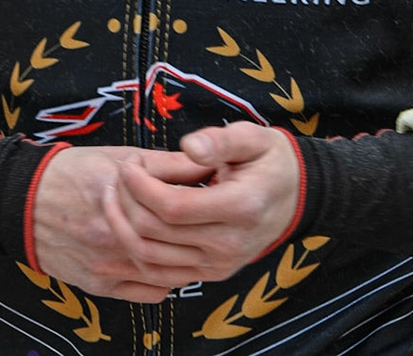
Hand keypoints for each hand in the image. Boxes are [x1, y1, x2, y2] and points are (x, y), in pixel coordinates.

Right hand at [31, 145, 214, 301]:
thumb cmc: (72, 173)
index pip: (176, 208)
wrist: (21, 202)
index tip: (216, 201)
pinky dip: (165, 284)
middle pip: (172, 244)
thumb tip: (205, 164)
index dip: (202, 206)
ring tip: (201, 251)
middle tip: (216, 228)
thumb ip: (162, 164)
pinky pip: (143, 293)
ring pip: (162, 273)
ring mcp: (105, 263)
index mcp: (120, 197)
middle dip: (200, 238)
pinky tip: (174, 270)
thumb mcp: (118, 156)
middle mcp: (112, 234)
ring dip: (188, 265)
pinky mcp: (97, 283)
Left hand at [110, 123, 300, 285]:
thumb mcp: (252, 137)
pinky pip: (161, 274)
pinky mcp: (211, 274)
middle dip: (125, 202)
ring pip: (151, 258)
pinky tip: (129, 225)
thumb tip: (190, 147)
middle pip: (155, 233)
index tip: (129, 164)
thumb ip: (220, 140)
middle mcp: (229, 244)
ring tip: (116, 197)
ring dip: (123, 227)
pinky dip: (137, 253)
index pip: (172, 207)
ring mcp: (220, 265)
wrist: (295, 196)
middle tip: (118, 177)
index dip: (140, 186)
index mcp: (241, 207)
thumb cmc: (269, 161)